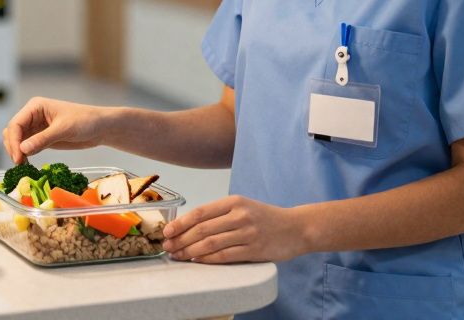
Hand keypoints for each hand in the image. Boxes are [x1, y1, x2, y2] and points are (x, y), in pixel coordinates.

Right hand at [2, 97, 110, 163]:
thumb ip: (42, 139)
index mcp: (35, 107)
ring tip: (23, 166)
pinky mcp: (41, 138)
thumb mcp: (64, 129)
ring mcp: (36, 127)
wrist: (99, 127)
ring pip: (16, 140)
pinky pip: (25, 147)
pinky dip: (24, 155)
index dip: (14, 141)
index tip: (18, 157)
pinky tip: (27, 164)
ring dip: (16, 152)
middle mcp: (32, 116)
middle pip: (12, 132)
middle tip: (20, 164)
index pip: (15, 124)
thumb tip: (22, 149)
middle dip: (13, 147)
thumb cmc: (85, 121)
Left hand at [162, 195, 306, 263]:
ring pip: (211, 243)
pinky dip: (208, 260)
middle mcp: (240, 215)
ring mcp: (247, 233)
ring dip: (190, 252)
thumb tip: (189, 226)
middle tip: (168, 248)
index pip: (200, 212)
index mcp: (234, 201)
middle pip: (202, 229)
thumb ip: (220, 214)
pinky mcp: (254, 250)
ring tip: (179, 256)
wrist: (296, 227)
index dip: (181, 223)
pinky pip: (225, 256)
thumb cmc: (265, 218)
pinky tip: (198, 262)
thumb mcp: (243, 207)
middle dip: (181, 239)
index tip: (167, 232)